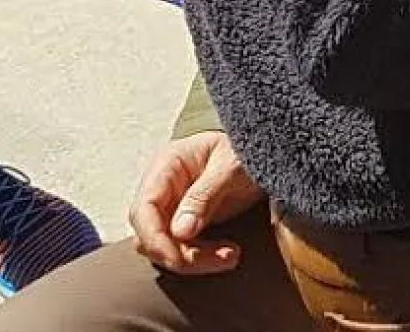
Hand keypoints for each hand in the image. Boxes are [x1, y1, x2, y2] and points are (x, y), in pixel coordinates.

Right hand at [129, 131, 263, 274]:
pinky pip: (183, 249)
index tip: (179, 258)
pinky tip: (227, 254)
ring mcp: (173, 207)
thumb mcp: (230, 166)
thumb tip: (179, 231)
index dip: (155, 239)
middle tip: (218, 258)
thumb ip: (205, 195)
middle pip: (150, 235)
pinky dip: (202, 258)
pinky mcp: (187, 223)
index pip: (143, 209)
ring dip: (194, 260)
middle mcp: (163, 188)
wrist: (266, 150)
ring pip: (165, 248)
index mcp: (167, 166)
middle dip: (180, 254)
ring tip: (230, 256)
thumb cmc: (244, 150)